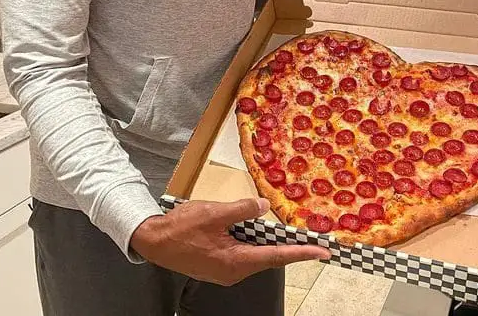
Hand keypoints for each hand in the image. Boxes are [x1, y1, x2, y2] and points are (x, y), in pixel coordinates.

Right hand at [130, 197, 330, 284]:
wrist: (154, 240)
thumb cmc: (182, 227)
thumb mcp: (214, 212)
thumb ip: (242, 209)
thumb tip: (264, 207)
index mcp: (236, 261)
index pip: (276, 256)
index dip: (301, 253)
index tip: (322, 252)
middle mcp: (234, 271)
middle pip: (269, 257)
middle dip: (291, 248)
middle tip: (313, 240)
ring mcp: (226, 270)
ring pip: (256, 255)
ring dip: (271, 244)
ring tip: (292, 235)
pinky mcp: (219, 265)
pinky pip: (244, 253)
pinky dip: (256, 243)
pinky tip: (259, 231)